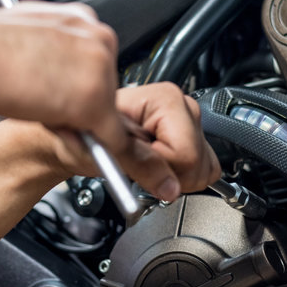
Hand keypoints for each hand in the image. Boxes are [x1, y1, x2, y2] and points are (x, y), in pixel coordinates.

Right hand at [0, 0, 126, 151]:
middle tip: (47, 107)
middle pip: (106, 87)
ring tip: (40, 112)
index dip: (75, 86)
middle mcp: (98, 38)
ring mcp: (100, 70)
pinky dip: (94, 148)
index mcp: (81, 18)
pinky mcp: (96, 103)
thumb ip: (52, 51)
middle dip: (82, 104)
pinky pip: (110, 138)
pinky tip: (65, 138)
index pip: (95, 63)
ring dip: (81, 123)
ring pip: (108, 114)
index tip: (59, 93)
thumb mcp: (27, 36)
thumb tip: (60, 71)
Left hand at [24, 83, 220, 201]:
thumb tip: (171, 186)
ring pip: (205, 166)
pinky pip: (206, 168)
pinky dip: (184, 176)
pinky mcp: (191, 137)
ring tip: (147, 163)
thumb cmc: (86, 136)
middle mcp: (182, 105)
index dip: (160, 168)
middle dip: (170, 174)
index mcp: (165, 99)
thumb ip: (141, 165)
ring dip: (176, 175)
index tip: (135, 163)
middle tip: (139, 165)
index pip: (185, 153)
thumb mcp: (106, 151)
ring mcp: (189, 121)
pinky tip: (160, 165)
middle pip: (197, 160)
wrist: (80, 138)